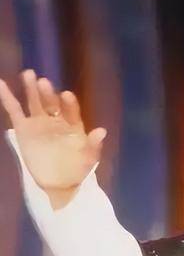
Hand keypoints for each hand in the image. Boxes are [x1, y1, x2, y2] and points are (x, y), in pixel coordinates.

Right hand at [0, 70, 105, 207]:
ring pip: (34, 103)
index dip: (69, 103)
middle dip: (48, 93)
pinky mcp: (24, 129)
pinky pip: (15, 111)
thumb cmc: (78, 167)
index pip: (71, 110)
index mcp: (74, 124)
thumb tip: (102, 131)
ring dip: (31, 89)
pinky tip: (2, 84)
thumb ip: (94, 144)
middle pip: (52, 103)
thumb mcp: (89, 156)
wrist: (61, 182)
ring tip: (28, 74)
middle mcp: (57, 119)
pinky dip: (8, 97)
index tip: (66, 95)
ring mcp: (40, 122)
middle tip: (43, 81)